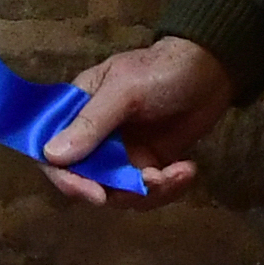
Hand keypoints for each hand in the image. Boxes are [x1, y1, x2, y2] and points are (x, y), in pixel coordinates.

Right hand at [40, 36, 229, 208]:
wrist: (212, 70)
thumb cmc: (161, 70)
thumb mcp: (124, 91)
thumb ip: (91, 123)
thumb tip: (51, 156)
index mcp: (77, 112)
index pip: (53, 154)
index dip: (67, 179)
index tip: (96, 194)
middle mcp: (94, 138)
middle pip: (87, 182)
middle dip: (119, 191)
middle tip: (150, 183)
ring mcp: (122, 155)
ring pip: (120, 194)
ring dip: (149, 191)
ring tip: (178, 172)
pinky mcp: (148, 165)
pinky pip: (147, 192)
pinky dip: (168, 189)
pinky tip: (187, 169)